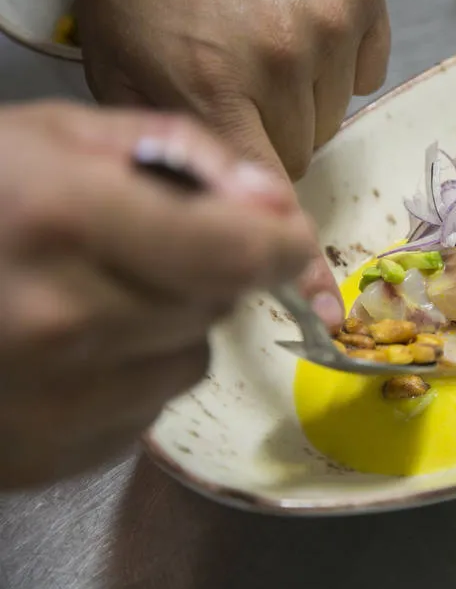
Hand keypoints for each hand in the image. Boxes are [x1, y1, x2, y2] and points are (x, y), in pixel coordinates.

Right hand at [0, 102, 314, 487]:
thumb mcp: (56, 133)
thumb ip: (179, 154)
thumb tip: (272, 204)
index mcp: (65, 222)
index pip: (234, 253)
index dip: (278, 244)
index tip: (283, 237)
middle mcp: (63, 322)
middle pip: (217, 305)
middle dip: (205, 270)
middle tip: (141, 246)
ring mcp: (50, 401)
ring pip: (189, 361)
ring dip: (169, 326)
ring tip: (92, 295)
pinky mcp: (40, 455)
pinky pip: (143, 412)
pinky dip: (128, 377)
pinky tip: (68, 349)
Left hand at [75, 0, 390, 327]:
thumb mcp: (122, 61)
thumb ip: (170, 143)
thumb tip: (216, 211)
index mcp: (210, 84)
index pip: (266, 197)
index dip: (296, 257)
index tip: (329, 304)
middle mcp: (278, 60)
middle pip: (302, 155)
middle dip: (273, 138)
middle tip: (239, 90)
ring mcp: (328, 24)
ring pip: (333, 115)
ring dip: (304, 98)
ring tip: (263, 43)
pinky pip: (367, 66)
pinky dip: (339, 58)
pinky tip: (297, 20)